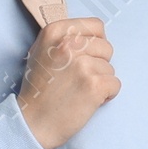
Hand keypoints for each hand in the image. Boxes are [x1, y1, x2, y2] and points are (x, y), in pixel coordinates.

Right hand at [17, 17, 119, 148]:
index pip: (95, 26)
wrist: (32, 123)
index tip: (86, 57)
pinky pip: (115, 84)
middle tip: (80, 79)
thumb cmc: (37, 91)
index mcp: (56, 32)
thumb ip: (63, 39)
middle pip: (106, 47)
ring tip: (80, 92)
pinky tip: (88, 101)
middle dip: (99, 64)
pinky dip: (106, 95)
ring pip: (110, 68)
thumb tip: (90, 36)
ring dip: (100, 82)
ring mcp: (82, 64)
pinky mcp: (94, 84)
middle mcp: (69, 44)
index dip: (96, 43)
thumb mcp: (41, 53)